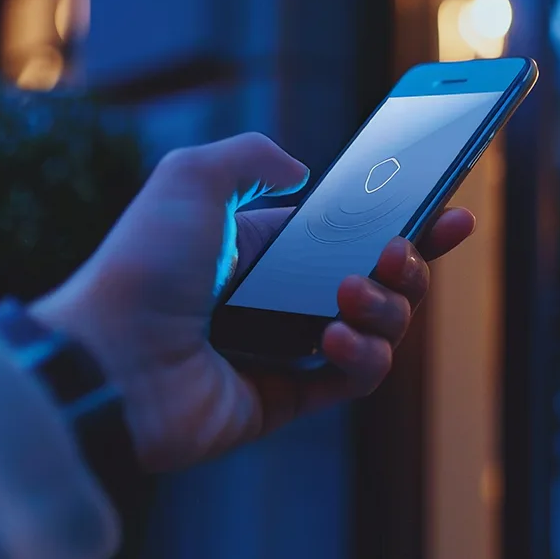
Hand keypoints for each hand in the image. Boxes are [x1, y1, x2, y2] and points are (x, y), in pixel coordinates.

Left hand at [31, 133, 474, 470]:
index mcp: (259, 247)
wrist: (109, 359)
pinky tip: (336, 337)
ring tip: (351, 295)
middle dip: (409, 263)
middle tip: (402, 249)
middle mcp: (275, 298)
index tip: (450, 212)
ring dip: (387, 307)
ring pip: (378, 330)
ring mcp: (282, 351)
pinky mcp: (284, 401)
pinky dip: (363, 356)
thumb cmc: (143, 265)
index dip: (406, 222)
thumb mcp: (190, 177)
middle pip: (378, 281)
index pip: (348, 233)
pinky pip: (354, 379)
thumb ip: (251, 157)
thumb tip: (301, 172)